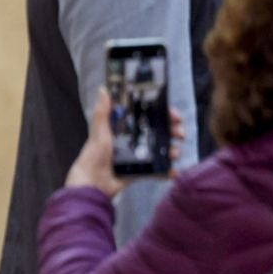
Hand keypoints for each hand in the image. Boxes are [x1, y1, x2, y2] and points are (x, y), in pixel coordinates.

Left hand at [65, 89, 187, 196]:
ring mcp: (140, 156)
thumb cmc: (93, 155)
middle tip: (180, 133)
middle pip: (160, 132)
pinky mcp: (141, 171)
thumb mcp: (99, 132)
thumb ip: (102, 112)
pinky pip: (158, 170)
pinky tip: (173, 171)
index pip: (149, 117)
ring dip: (173, 150)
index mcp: (126, 128)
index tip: (174, 115)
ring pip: (162, 150)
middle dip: (173, 131)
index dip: (163, 114)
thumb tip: (103, 89)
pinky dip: (168, 171)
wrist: (92, 183)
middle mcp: (135, 140)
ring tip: (175, 152)